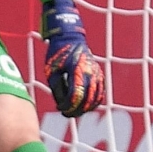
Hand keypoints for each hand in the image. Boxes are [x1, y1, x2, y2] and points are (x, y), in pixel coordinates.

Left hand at [41, 0, 104, 116]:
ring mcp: (97, 74)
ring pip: (96, 98)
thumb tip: (61, 105)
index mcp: (77, 71)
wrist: (70, 38)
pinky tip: (84, 105)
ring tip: (74, 110)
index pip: (76, 96)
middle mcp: (91, 73)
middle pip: (88, 100)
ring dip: (86, 107)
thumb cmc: (58, 53)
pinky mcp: (99, 74)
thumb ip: (57, 88)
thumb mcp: (52, 71)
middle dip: (77, 110)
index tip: (60, 109)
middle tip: (66, 113)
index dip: (69, 106)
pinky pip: (100, 92)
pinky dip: (94, 101)